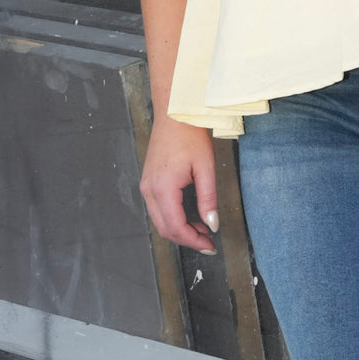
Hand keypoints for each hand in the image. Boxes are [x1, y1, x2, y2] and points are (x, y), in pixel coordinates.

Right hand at [140, 112, 219, 252]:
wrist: (174, 113)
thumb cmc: (190, 135)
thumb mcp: (206, 167)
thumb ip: (208, 199)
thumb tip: (212, 225)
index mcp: (163, 187)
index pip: (175, 226)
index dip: (193, 241)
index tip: (210, 246)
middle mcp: (149, 189)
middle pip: (165, 228)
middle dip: (186, 239)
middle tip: (208, 243)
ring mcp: (146, 185)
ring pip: (160, 221)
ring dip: (180, 230)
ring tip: (203, 230)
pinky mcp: (148, 181)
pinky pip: (157, 209)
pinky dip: (173, 218)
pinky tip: (190, 216)